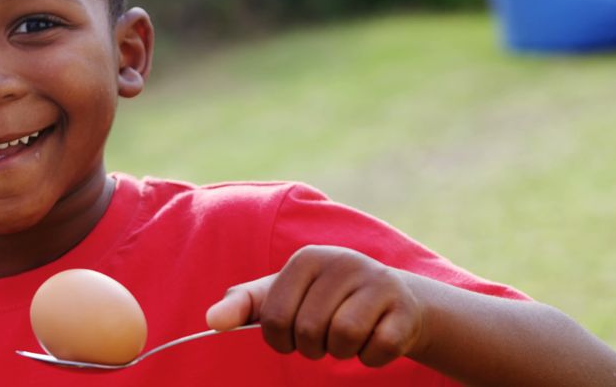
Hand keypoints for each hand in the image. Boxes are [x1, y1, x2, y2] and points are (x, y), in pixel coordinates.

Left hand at [206, 245, 424, 366]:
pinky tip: (375, 338)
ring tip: (349, 335)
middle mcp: (342, 262)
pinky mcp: (405, 308)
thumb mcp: (282, 296)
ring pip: (343, 339)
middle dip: (312, 347)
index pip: (276, 317)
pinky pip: (376, 351)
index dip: (280, 339)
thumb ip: (244, 305)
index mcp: (307, 258)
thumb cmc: (325, 299)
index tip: (291, 334)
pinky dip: (371, 357)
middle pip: (309, 331)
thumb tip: (210, 320)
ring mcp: (377, 282)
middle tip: (324, 336)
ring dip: (342, 352)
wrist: (393, 300)